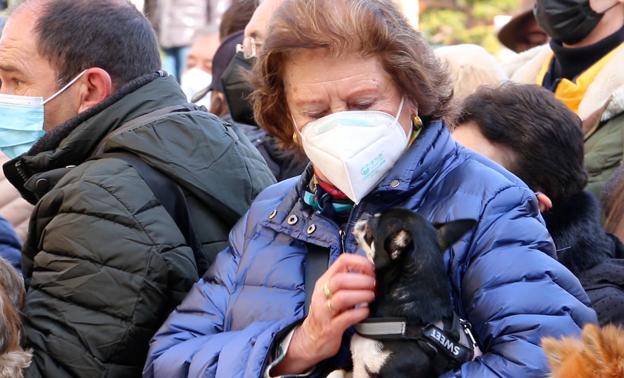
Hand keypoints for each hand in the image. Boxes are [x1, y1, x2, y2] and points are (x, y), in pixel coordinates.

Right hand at [271, 254, 375, 374]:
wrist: (311, 339)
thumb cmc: (326, 313)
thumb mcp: (332, 292)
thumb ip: (347, 281)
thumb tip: (370, 271)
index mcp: (324, 281)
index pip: (341, 261)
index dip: (360, 262)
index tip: (371, 268)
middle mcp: (322, 294)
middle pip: (340, 280)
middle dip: (361, 280)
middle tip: (374, 284)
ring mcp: (325, 311)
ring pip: (342, 297)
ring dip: (361, 295)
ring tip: (371, 296)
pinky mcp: (330, 328)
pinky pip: (346, 318)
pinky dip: (359, 313)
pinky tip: (365, 312)